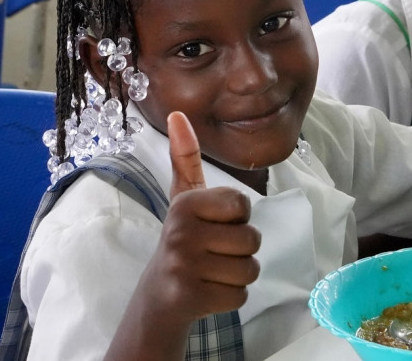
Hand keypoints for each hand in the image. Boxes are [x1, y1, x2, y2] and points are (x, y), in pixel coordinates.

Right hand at [159, 112, 261, 319]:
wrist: (160, 294)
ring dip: (238, 274)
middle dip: (241, 250)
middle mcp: (181, 231)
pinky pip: (241, 295)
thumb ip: (185, 158)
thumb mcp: (185, 197)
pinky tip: (208, 291)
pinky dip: (231, 297)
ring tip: (213, 271)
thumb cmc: (184, 239)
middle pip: (252, 239)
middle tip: (214, 253)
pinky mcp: (190, 297)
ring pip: (250, 268)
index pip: (243, 205)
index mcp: (186, 203)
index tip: (214, 224)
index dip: (238, 218)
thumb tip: (177, 114)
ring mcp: (184, 265)